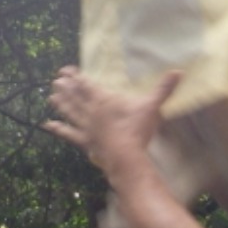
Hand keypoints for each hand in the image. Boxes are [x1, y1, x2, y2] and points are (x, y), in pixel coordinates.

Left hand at [44, 66, 175, 172]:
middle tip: (56, 80)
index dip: (76, 77)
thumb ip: (164, 89)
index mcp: (104, 100)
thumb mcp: (152, 106)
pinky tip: (48, 125)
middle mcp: (91, 111)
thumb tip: (179, 72)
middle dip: (66, 88)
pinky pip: (68, 133)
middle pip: (75, 97)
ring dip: (60, 104)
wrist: (126, 157)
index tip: (66, 70)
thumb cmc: (137, 130)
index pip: (87, 85)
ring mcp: (86, 127)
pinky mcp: (85, 141)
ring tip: (51, 96)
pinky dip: (58, 129)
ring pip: (70, 112)